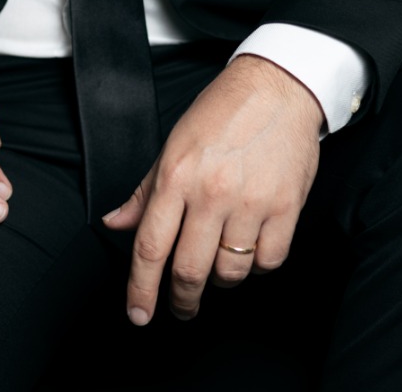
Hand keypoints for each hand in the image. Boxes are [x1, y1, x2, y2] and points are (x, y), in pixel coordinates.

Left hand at [102, 56, 322, 324]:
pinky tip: (249, 250)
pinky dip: (256, 266)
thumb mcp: (174, 143)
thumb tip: (116, 223)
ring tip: (218, 264)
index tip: (139, 314)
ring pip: (229, 273)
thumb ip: (146, 190)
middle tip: (181, 306)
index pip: (150, 246)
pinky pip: (267, 262)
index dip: (141, 289)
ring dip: (220, 280)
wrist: (278, 86)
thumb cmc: (224, 111)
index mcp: (177, 174)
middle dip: (181, 299)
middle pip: (189, 270)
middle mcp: (211, 191)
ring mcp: (250, 201)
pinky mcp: (285, 207)